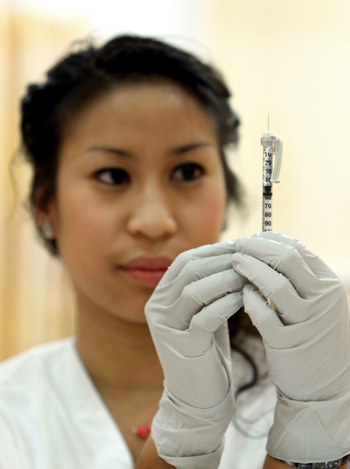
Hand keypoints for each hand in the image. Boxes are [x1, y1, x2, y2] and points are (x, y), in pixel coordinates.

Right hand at [145, 241, 245, 468]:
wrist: (197, 397)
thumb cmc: (206, 350)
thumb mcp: (202, 312)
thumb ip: (209, 286)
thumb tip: (233, 253)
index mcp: (161, 296)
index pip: (185, 261)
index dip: (214, 250)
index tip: (241, 246)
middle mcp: (158, 308)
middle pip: (189, 271)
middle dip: (222, 260)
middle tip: (249, 256)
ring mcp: (167, 327)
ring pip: (195, 290)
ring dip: (226, 279)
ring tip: (250, 275)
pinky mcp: (182, 346)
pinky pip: (205, 317)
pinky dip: (226, 304)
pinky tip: (245, 298)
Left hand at [231, 232, 349, 462]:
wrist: (322, 384)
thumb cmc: (311, 334)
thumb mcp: (314, 302)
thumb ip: (297, 276)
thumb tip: (266, 245)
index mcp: (328, 285)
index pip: (298, 249)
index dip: (271, 240)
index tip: (252, 238)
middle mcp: (322, 300)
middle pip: (286, 260)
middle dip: (258, 248)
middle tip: (238, 245)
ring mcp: (307, 322)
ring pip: (275, 285)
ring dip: (250, 270)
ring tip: (234, 262)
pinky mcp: (288, 342)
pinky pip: (263, 314)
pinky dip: (249, 300)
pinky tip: (241, 294)